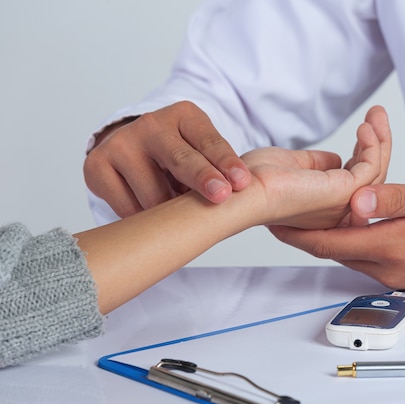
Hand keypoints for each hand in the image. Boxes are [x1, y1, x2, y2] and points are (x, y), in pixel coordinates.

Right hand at [83, 101, 251, 216]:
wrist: (131, 150)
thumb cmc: (179, 157)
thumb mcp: (202, 153)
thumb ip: (217, 170)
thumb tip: (233, 198)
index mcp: (184, 116)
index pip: (209, 141)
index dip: (226, 162)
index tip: (240, 182)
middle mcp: (151, 125)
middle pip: (180, 159)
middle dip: (202, 178)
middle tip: (220, 196)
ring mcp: (121, 143)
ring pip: (154, 195)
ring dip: (171, 213)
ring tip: (178, 216)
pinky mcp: (96, 165)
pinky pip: (128, 208)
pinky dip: (144, 219)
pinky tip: (151, 216)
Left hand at [242, 105, 390, 228]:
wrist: (241, 187)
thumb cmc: (255, 180)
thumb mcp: (292, 164)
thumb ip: (316, 163)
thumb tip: (336, 158)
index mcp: (323, 207)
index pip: (356, 181)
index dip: (364, 153)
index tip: (365, 130)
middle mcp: (336, 211)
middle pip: (371, 177)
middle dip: (379, 142)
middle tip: (378, 115)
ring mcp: (341, 205)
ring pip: (375, 172)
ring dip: (380, 139)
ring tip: (377, 113)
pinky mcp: (343, 194)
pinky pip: (370, 169)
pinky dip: (373, 146)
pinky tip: (365, 128)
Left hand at [269, 175, 404, 288]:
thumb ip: (393, 200)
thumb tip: (354, 202)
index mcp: (393, 246)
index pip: (328, 244)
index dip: (294, 233)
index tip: (272, 221)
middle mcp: (390, 266)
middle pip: (333, 251)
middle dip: (306, 232)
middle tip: (285, 212)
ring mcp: (399, 272)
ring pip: (350, 253)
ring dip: (330, 234)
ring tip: (312, 211)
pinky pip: (369, 257)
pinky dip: (352, 240)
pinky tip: (351, 222)